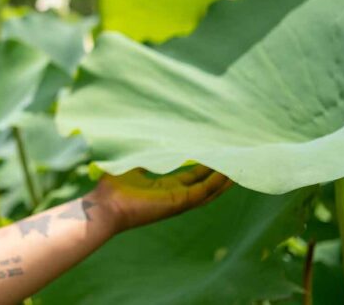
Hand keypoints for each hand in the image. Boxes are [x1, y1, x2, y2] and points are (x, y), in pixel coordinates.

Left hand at [91, 165, 231, 233]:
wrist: (105, 206)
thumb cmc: (113, 188)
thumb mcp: (131, 164)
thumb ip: (142, 155)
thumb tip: (146, 138)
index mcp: (165, 186)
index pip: (191, 176)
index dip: (204, 166)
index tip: (215, 152)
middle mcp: (175, 194)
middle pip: (204, 182)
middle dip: (219, 171)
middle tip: (233, 157)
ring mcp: (179, 200)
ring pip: (209, 189)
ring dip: (223, 178)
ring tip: (238, 165)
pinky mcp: (179, 202)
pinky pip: (203, 191)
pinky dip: (216, 182)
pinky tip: (227, 172)